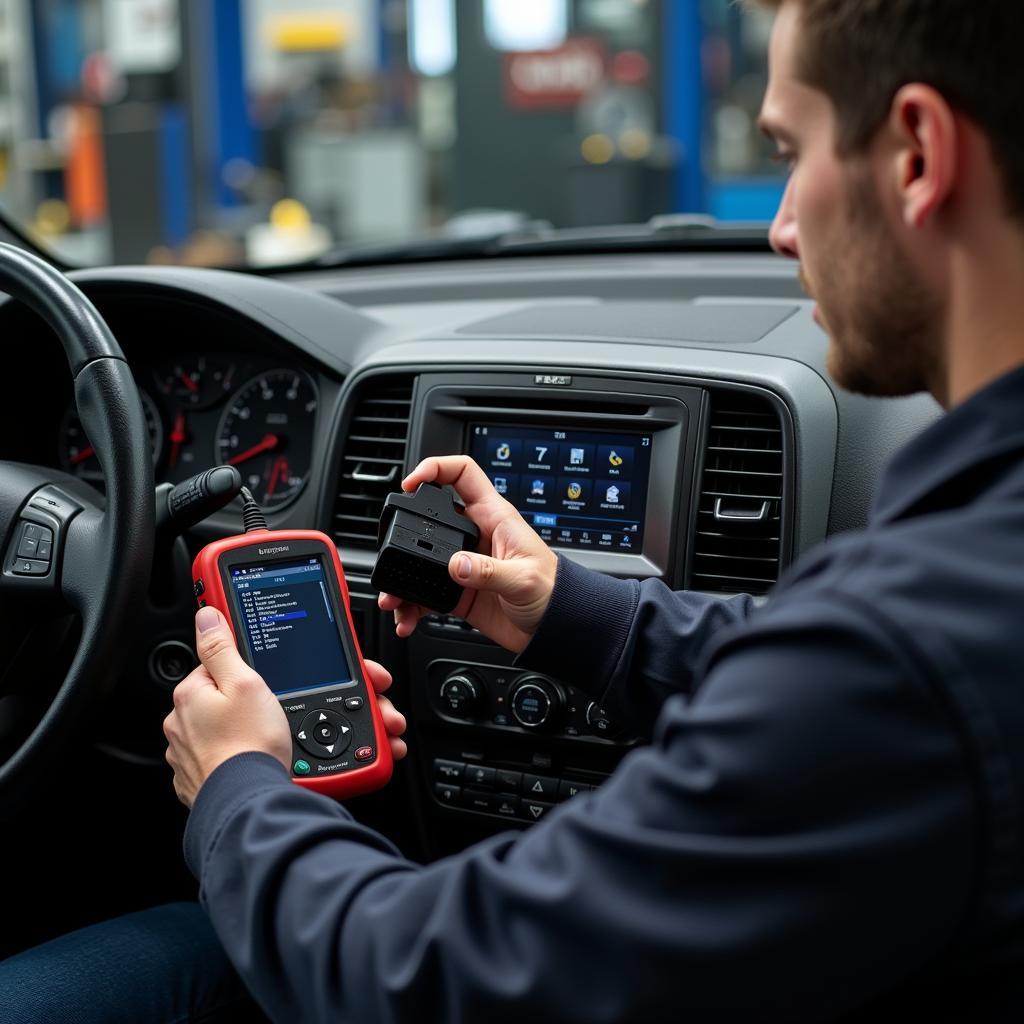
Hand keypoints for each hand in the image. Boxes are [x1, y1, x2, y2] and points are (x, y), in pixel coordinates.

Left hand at [164, 606, 406, 807]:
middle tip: (289, 714)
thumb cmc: (248, 747)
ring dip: (263, 733)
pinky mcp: (209, 783)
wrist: (249, 807)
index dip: (254, 671)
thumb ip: (224, 646)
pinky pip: (236, 761)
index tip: (266, 676)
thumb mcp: (245, 682)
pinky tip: (276, 761)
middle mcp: (185, 727)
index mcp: (191, 696)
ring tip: (288, 740)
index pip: (223, 669)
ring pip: (236, 733)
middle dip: (265, 705)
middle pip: (233, 702)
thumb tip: (206, 615)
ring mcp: (195, 758)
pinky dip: (253, 760)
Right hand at [378, 456, 557, 651]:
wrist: (556, 628)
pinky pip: (425, 593)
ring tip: (393, 599)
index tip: (411, 483)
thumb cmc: (553, 592)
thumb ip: (489, 571)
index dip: (435, 468)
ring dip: (402, 578)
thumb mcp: (524, 578)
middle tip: (391, 548)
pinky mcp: (459, 591)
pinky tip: (407, 618)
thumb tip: (456, 565)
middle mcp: (474, 536)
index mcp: (494, 517)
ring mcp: (464, 564)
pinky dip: (412, 606)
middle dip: (404, 531)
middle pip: (430, 518)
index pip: (462, 474)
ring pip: (421, 560)